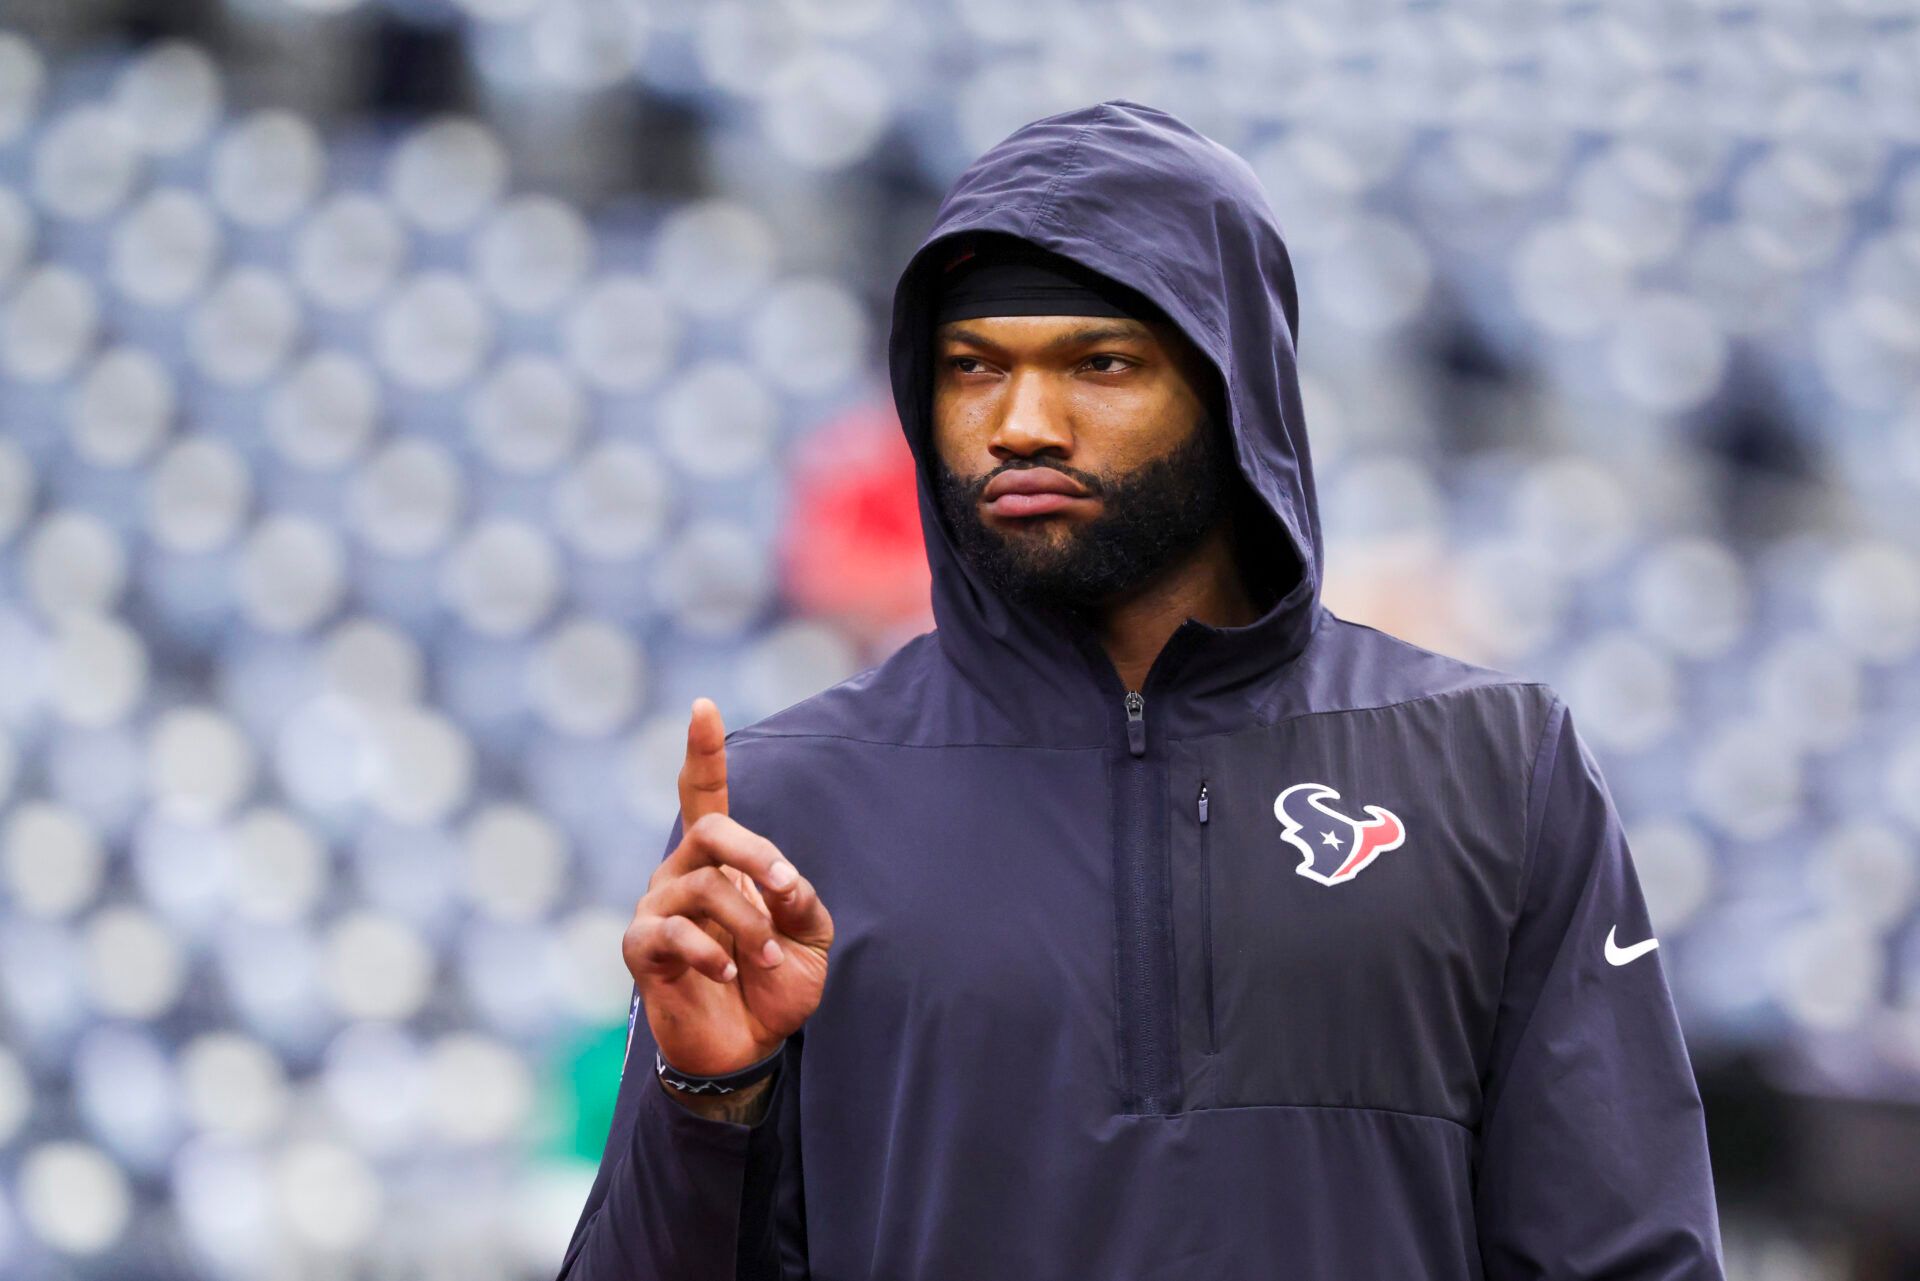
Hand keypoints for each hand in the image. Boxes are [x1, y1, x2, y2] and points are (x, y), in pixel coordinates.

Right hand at [622, 698, 833, 1077]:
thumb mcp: (810, 938)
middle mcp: (682, 872)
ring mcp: (658, 907)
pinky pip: (672, 932)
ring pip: (702, 886)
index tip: (702, 706)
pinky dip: (710, 952)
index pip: (703, 794)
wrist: (749, 1047)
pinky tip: (728, 973)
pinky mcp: (642, 948)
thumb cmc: (777, 985)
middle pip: (710, 828)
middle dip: (755, 854)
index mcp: (721, 861)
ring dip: (748, 923)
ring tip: (769, 958)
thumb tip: (780, 879)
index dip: (703, 751)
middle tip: (785, 891)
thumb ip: (800, 900)